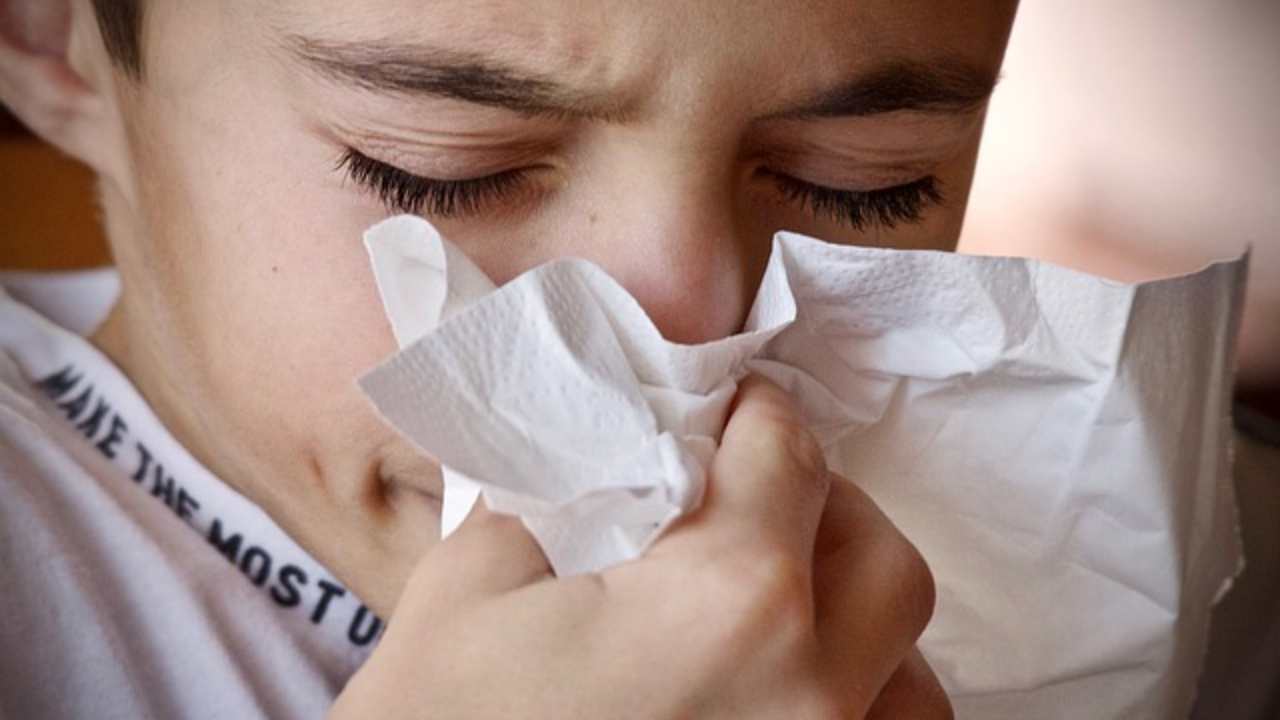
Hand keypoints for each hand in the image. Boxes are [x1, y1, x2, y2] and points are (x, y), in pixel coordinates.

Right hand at [331, 375, 948, 718]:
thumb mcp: (467, 588)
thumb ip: (561, 498)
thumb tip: (612, 463)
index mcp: (729, 601)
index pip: (788, 457)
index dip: (759, 413)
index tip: (738, 409)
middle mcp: (810, 689)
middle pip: (881, 558)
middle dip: (825, 506)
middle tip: (755, 499)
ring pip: (912, 673)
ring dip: (859, 618)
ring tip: (784, 605)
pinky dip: (861, 705)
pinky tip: (790, 693)